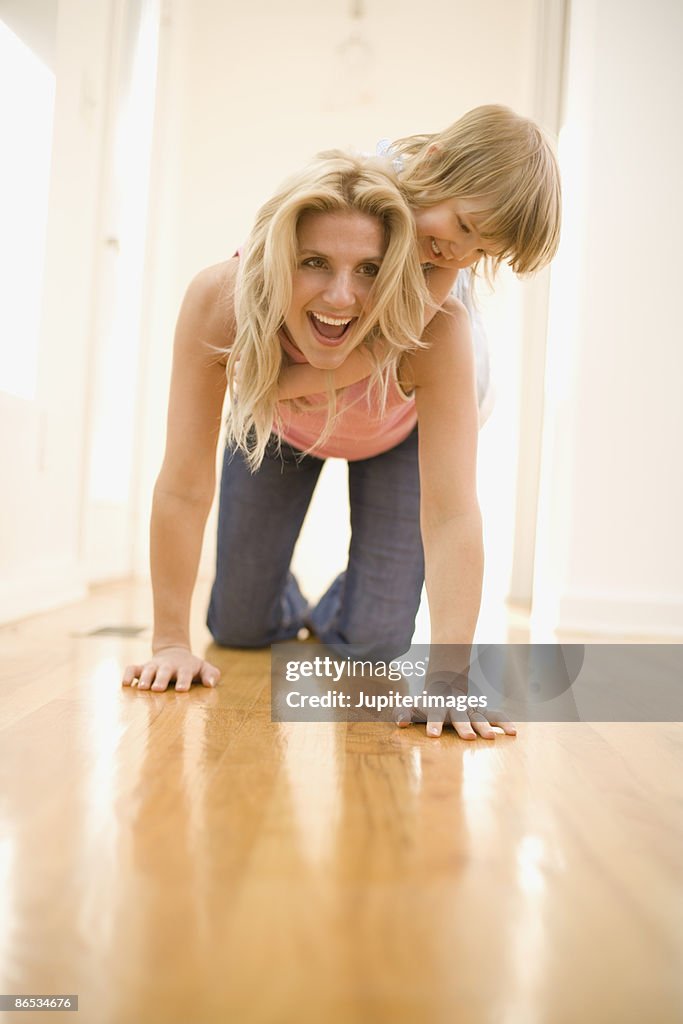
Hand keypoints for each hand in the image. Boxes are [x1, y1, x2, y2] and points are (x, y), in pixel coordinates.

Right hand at [122, 646, 219, 692]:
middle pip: (164, 672)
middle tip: (158, 689)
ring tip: (141, 688)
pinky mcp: (142, 667)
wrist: (174, 653)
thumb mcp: (204, 668)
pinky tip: (124, 684)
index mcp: (184, 668)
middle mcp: (167, 666)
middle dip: (160, 680)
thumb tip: (211, 684)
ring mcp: (154, 666)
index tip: (181, 689)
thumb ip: (211, 675)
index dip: (183, 681)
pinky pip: (132, 669)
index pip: (185, 674)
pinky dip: (127, 674)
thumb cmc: (191, 667)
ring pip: (148, 670)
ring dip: (145, 679)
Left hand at [396, 674, 516, 739]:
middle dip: (464, 726)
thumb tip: (400, 723)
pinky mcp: (482, 712)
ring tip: (492, 737)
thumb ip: (403, 712)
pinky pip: (495, 716)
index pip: (435, 715)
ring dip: (485, 725)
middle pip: (460, 716)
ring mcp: (470, 709)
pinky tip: (513, 732)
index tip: (432, 735)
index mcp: (438, 706)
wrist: (445, 684)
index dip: (433, 724)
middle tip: (468, 737)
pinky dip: (503, 722)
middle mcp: (456, 707)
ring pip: (479, 716)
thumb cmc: (426, 702)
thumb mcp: (412, 705)